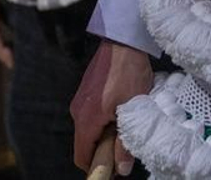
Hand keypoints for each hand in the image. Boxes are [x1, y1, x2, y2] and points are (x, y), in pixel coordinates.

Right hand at [71, 38, 153, 174]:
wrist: (121, 44)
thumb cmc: (128, 75)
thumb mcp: (132, 111)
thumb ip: (125, 142)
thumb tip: (121, 169)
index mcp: (87, 119)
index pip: (81, 155)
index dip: (95, 167)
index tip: (112, 170)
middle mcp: (77, 111)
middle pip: (85, 144)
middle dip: (103, 151)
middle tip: (125, 147)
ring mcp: (80, 101)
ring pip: (89, 130)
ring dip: (105, 136)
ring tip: (126, 126)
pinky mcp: (85, 94)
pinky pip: (90, 118)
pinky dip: (103, 123)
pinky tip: (121, 113)